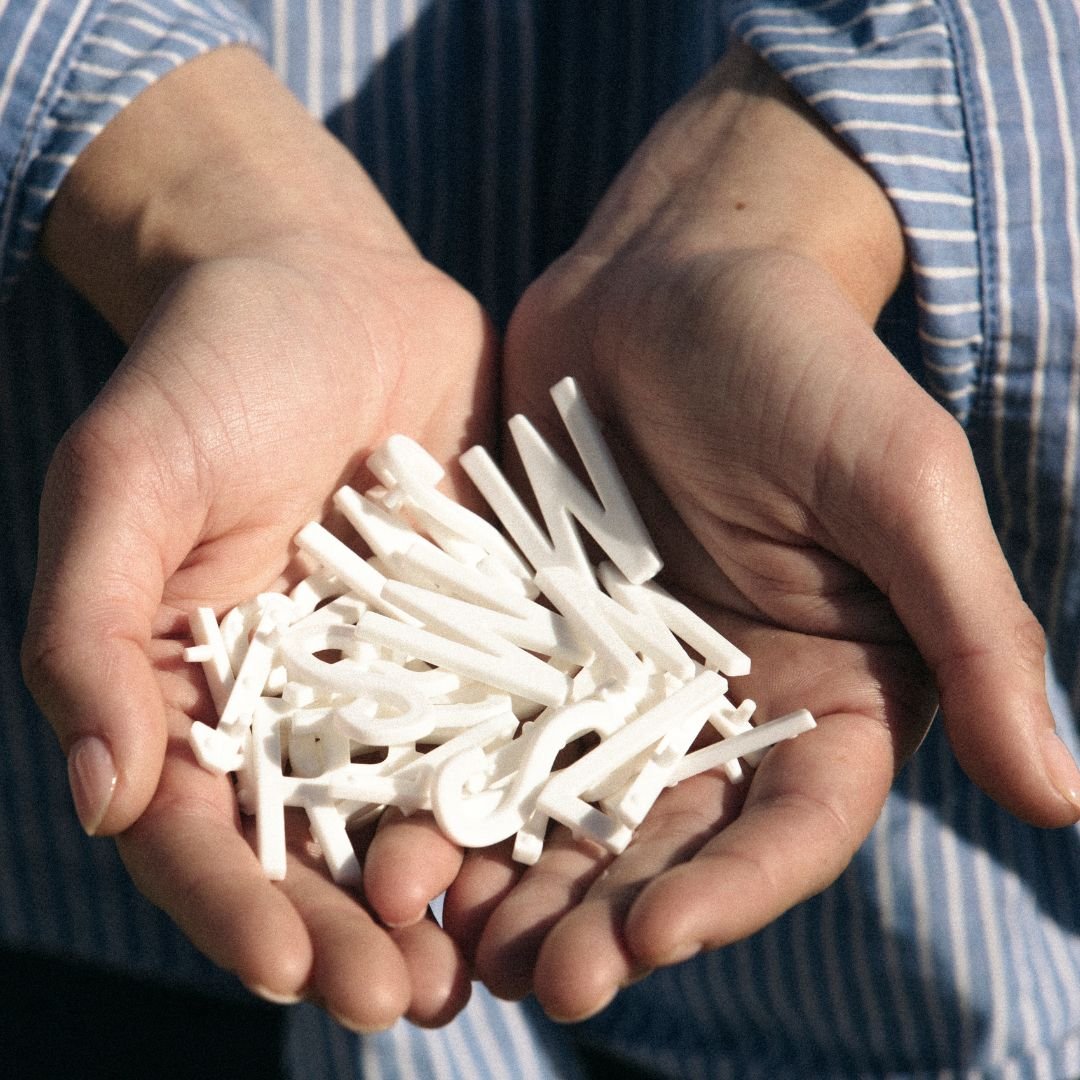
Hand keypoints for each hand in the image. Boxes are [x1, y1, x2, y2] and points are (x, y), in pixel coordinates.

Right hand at [22, 47, 487, 1028]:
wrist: (323, 285)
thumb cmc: (206, 373)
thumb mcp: (126, 482)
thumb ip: (95, 629)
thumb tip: (100, 795)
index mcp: (199, 688)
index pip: (203, 826)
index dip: (239, 903)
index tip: (292, 970)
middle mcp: (303, 700)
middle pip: (322, 843)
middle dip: (361, 926)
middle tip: (411, 1001)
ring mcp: (402, 668)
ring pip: (424, 801)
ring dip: (457, 887)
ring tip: (502, 960)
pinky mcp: (487, 623)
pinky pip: (512, 714)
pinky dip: (535, 783)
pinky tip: (574, 841)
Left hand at [437, 44, 1079, 1020]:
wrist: (673, 280)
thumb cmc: (804, 363)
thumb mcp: (901, 484)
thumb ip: (975, 634)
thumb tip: (1062, 798)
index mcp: (830, 692)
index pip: (792, 828)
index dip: (731, 896)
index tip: (653, 939)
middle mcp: (725, 704)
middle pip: (669, 843)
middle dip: (606, 920)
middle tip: (533, 983)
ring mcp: (617, 675)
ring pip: (570, 809)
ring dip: (521, 883)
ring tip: (456, 941)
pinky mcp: (533, 633)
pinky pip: (491, 727)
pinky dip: (457, 790)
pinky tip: (407, 837)